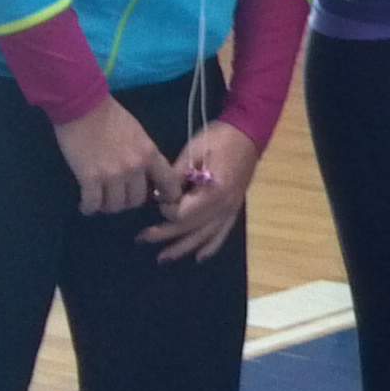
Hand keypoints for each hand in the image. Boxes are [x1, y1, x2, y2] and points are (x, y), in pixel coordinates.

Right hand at [52, 98, 178, 217]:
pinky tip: (87, 205)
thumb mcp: (138, 135)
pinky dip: (89, 207)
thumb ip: (144, 156)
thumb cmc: (111, 117)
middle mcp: (135, 167)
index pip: (168, 183)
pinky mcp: (89, 178)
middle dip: (128, 201)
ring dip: (108, 205)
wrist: (84, 106)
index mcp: (150, 154)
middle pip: (138, 200)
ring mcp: (112, 174)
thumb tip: (146, 177)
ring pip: (116, 206)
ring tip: (101, 199)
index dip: (166, 196)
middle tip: (118, 196)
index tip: (159, 199)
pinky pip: (93, 204)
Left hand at [140, 123, 258, 263]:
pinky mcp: (235, 208)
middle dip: (164, 234)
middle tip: (141, 238)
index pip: (181, 213)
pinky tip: (199, 257)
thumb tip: (159, 196)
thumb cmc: (218, 138)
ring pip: (204, 236)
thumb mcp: (192, 151)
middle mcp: (223, 206)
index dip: (165, 209)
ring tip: (163, 258)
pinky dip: (210, 247)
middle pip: (190, 228)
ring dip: (183, 248)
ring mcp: (231, 209)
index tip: (156, 199)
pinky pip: (222, 233)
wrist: (248, 131)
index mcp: (213, 192)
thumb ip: (175, 176)